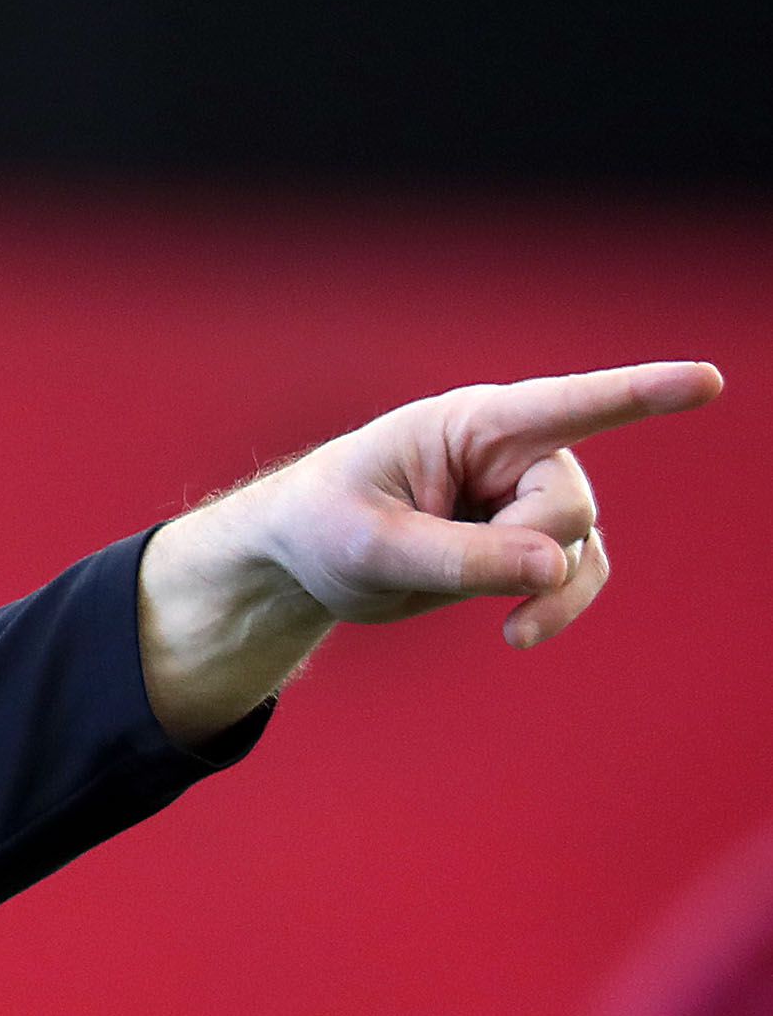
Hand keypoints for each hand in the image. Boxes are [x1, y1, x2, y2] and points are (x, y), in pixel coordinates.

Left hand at [139, 361, 723, 743]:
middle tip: (451, 565)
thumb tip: (557, 565)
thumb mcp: (374, 547)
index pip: (566, 404)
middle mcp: (509, 450)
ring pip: (580, 545)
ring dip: (552, 593)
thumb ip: (461, 557)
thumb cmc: (325, 526)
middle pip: (568, 504)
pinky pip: (578, 572)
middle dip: (528, 551)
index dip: (639, 394)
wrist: (307, 558)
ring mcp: (522, 496)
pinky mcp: (524, 540)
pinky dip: (559, 606)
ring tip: (511, 632)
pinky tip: (520, 633)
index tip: (707, 382)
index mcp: (468, 424)